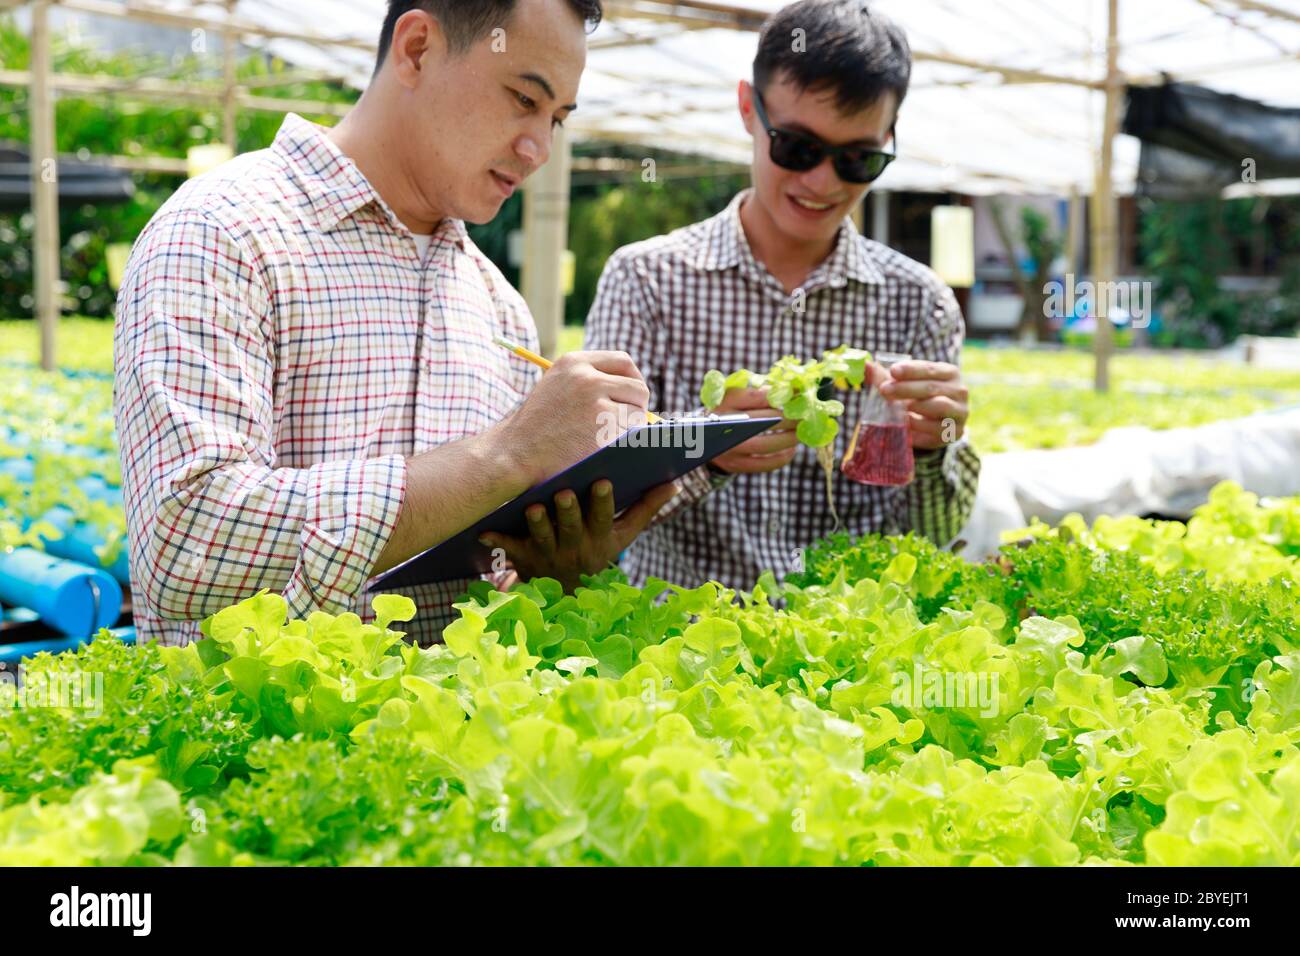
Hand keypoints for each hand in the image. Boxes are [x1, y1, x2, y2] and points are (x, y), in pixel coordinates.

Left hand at [478, 478, 676, 591]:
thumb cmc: (597, 552)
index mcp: (600, 539)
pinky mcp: (523, 557)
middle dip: (568, 510)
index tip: (604, 481)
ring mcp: (547, 553)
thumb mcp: (624, 536)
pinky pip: (509, 549)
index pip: (605, 518)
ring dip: (536, 523)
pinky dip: (497, 541)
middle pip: (571, 527)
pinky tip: (484, 532)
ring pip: (541, 536)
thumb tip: (674, 483)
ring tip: (533, 507)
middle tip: (565, 492)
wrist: (567, 594)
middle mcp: (575, 547)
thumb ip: (646, 508)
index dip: (604, 502)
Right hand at [498, 351, 650, 486]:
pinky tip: (606, 449)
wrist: (514, 454)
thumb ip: (587, 379)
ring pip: (637, 414)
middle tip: (627, 423)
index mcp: (574, 362)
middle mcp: (586, 378)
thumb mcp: (555, 387)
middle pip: (638, 388)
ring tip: (607, 438)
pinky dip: (624, 444)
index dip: (633, 379)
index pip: (623, 362)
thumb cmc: (535, 427)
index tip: (632, 395)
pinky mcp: (602, 431)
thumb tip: (632, 389)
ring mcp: (595, 404)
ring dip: (630, 428)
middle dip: (636, 407)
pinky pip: (631, 435)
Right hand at [708, 387, 798, 473]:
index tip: (798, 394)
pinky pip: (764, 464)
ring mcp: (729, 447)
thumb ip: (760, 392)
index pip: (756, 397)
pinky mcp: (735, 465)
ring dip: (788, 439)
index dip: (781, 396)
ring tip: (800, 433)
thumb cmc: (729, 411)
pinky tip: (791, 449)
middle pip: (762, 421)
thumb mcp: (737, 396)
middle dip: (788, 419)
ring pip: (764, 445)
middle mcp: (724, 424)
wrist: (704, 437)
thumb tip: (795, 389)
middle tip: (804, 416)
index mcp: (725, 402)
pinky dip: (782, 458)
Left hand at [877, 360, 968, 450]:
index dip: (911, 369)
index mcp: (949, 373)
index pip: (929, 368)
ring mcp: (959, 412)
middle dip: (906, 388)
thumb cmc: (917, 398)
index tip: (892, 371)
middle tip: (884, 390)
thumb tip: (865, 365)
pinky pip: (936, 429)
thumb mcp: (904, 385)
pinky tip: (906, 425)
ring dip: (915, 406)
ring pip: (939, 406)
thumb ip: (885, 376)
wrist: (936, 424)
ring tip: (897, 407)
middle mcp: (959, 391)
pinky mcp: (954, 432)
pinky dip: (920, 427)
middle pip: (931, 387)